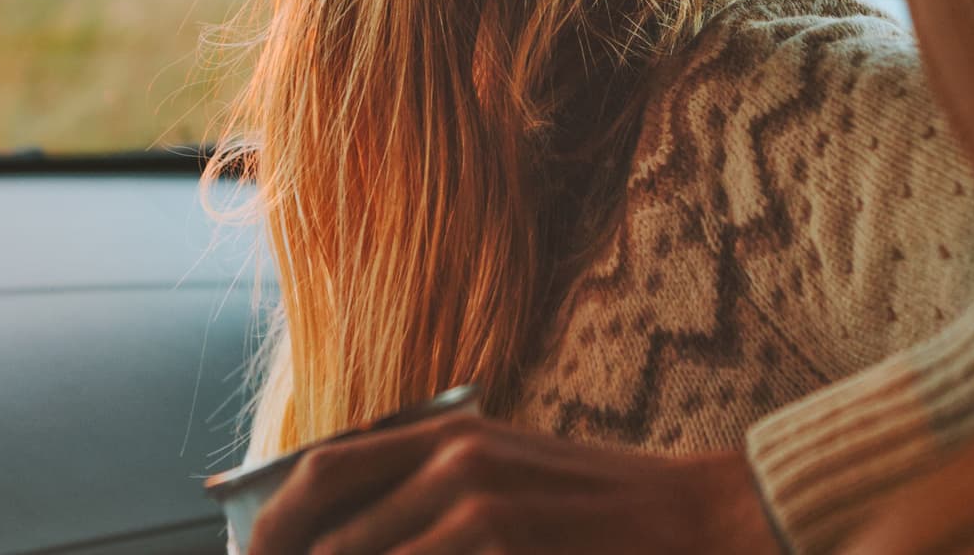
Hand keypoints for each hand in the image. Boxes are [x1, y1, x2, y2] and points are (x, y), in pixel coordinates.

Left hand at [248, 413, 782, 554]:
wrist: (701, 521)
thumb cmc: (599, 515)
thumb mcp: (505, 481)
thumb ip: (429, 494)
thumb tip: (339, 535)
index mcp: (446, 434)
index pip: (322, 468)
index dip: (271, 521)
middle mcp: (451, 455)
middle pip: (326, 523)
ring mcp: (476, 499)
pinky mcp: (501, 538)